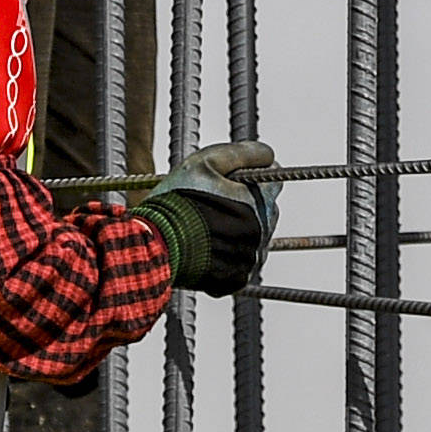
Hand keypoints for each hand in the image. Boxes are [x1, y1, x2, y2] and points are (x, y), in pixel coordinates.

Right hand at [136, 139, 283, 296]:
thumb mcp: (206, 161)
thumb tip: (268, 155)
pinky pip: (239, 262)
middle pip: (265, 211)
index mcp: (259, 201)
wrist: (157, 245)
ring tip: (206, 226)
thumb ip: (243, 152)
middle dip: (246, 205)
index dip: (253, 178)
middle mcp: (262, 231)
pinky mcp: (236, 279)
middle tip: (215, 204)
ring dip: (237, 230)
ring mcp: (250, 258)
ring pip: (253, 237)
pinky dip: (227, 254)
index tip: (235, 180)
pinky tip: (206, 246)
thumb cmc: (179, 201)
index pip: (273, 183)